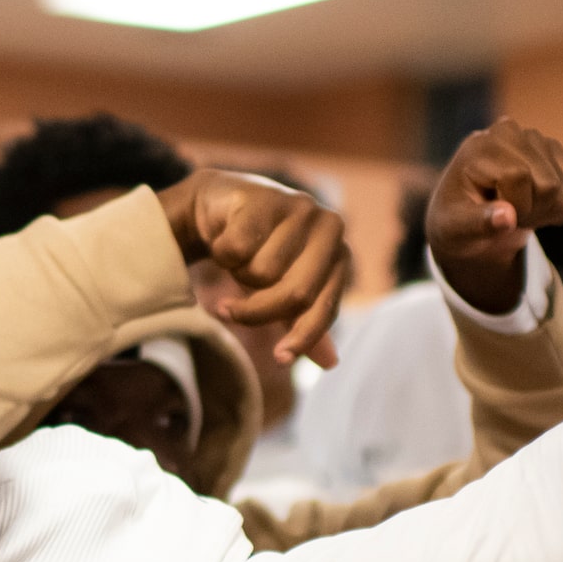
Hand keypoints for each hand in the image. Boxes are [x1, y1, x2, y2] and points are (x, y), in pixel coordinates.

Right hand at [157, 169, 349, 366]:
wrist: (223, 204)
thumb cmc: (260, 251)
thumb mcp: (285, 289)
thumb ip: (306, 321)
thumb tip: (331, 363)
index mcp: (341, 254)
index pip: (325, 308)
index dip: (302, 337)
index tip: (279, 359)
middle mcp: (329, 227)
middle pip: (295, 294)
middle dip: (256, 312)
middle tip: (228, 313)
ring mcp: (298, 208)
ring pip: (261, 273)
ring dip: (237, 274)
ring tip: (238, 257)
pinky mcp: (264, 198)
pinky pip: (236, 250)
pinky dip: (221, 252)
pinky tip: (223, 237)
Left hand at [426, 118, 562, 314]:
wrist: (467, 216)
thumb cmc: (456, 222)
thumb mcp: (456, 229)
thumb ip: (479, 223)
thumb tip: (506, 217)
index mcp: (481, 144)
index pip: (519, 177)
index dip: (514, 207)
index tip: (496, 216)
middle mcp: (510, 132)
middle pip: (549, 186)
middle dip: (531, 213)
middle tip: (507, 214)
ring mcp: (537, 140)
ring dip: (545, 213)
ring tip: (518, 209)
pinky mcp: (556, 153)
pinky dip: (562, 210)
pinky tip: (535, 205)